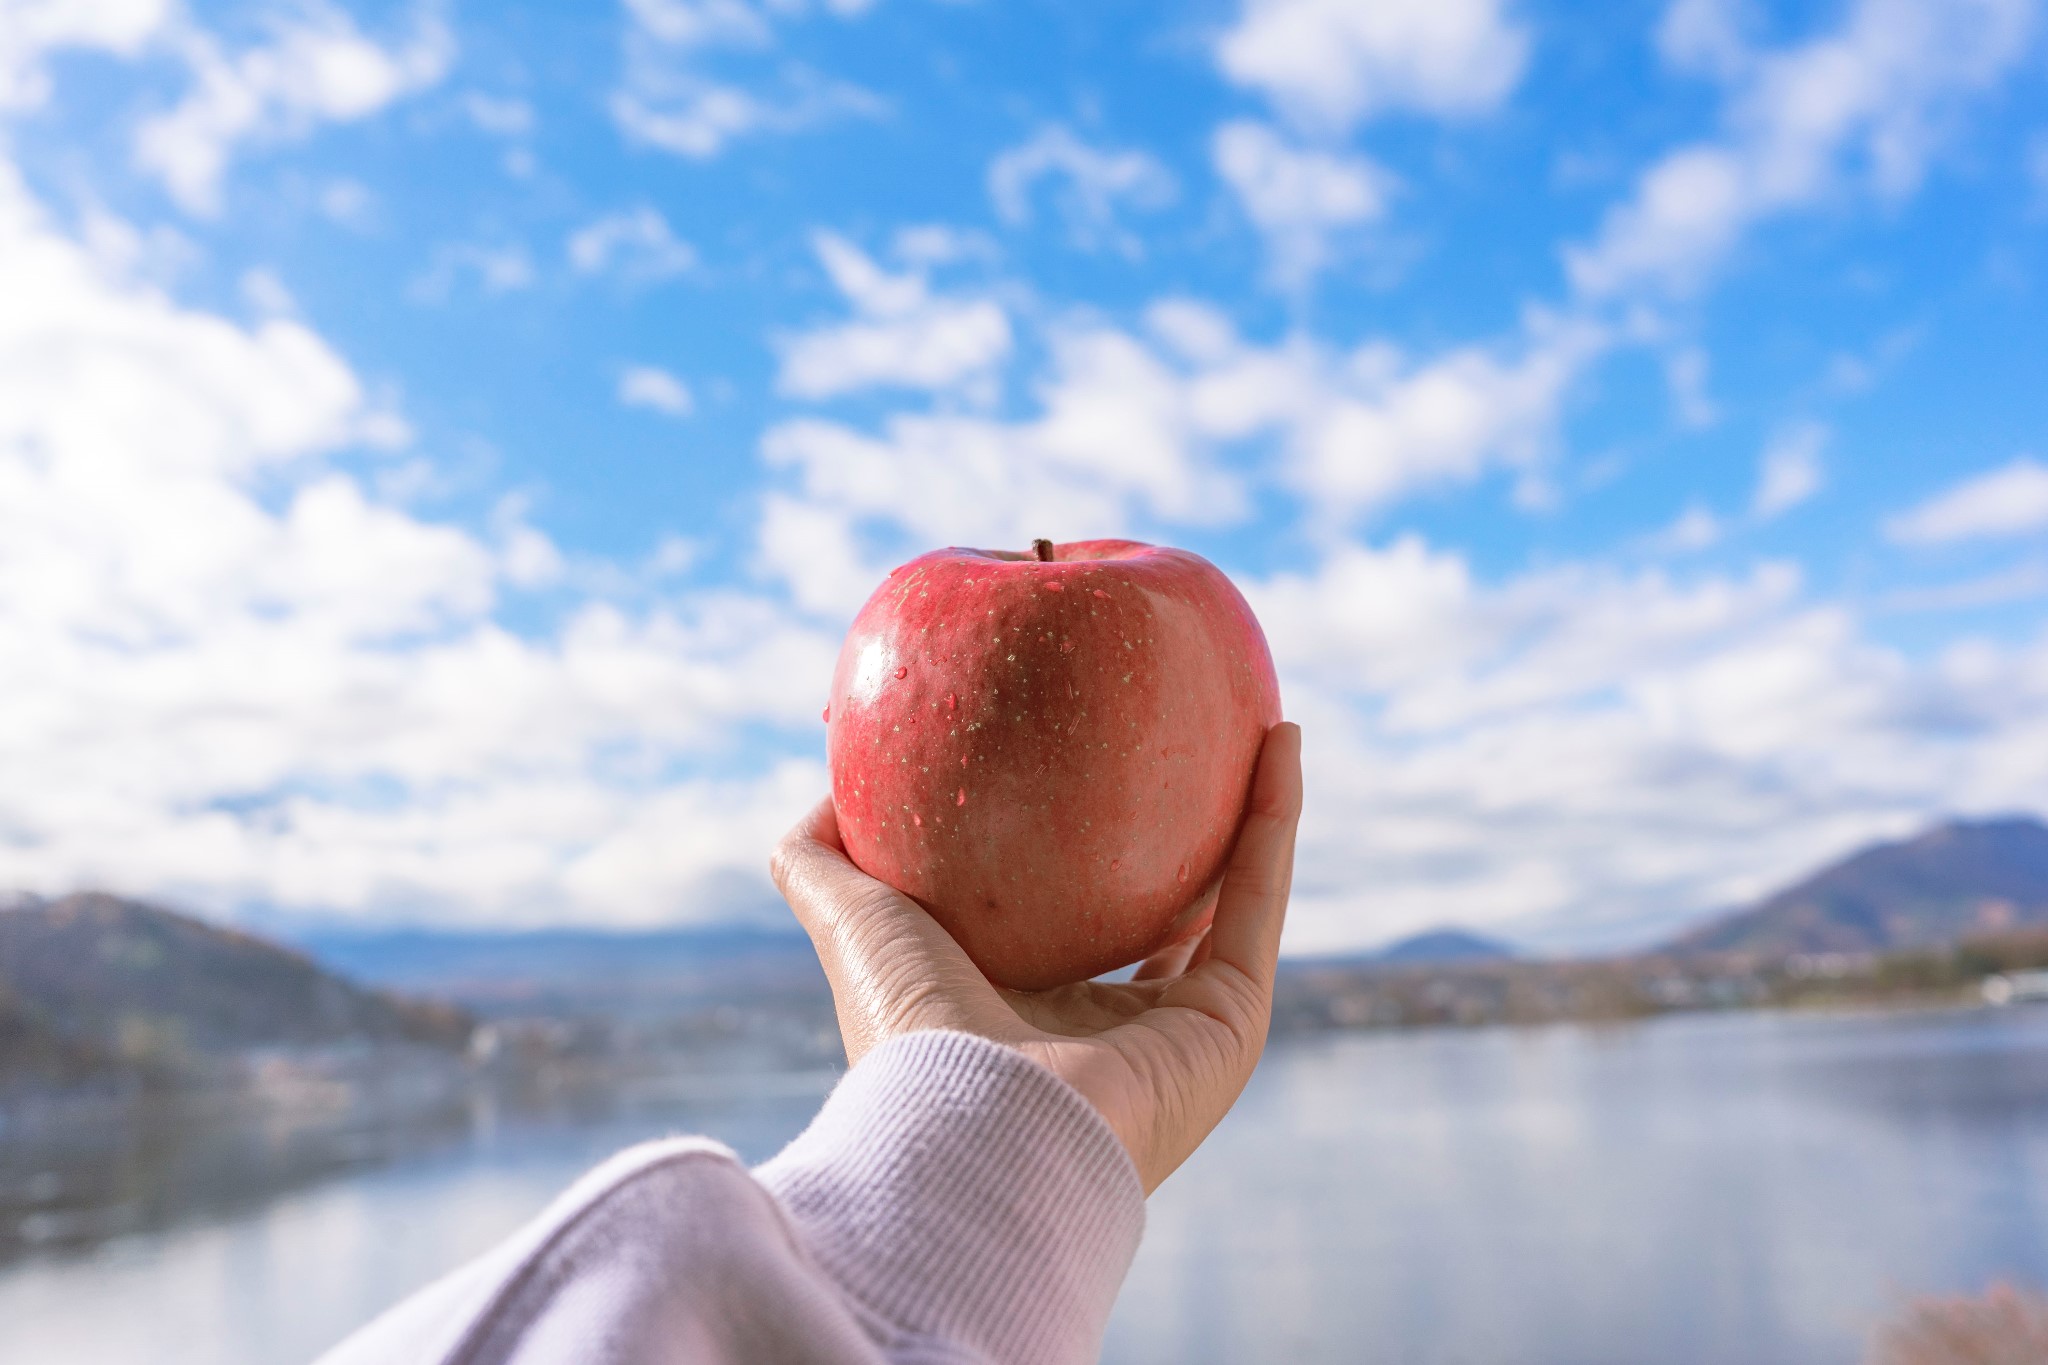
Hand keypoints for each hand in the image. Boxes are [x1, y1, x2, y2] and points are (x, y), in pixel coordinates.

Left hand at [770, 722, 1302, 1192]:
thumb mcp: (851, 924)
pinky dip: (1278, 819)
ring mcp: (1183, 1035)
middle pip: (1166, 922)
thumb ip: (822, 862)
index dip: (1089, 860)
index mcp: (1029, 1022)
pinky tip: (1282, 738)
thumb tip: (826, 793)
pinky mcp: (1233, 1025)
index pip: (1072, 930)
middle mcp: (1113, 1035)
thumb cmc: (908, 1032)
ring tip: (1267, 727)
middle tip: (1193, 751)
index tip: (1090, 775)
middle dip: (1186, 846)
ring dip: (1258, 816)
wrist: (974, 1131)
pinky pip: (1260, 898)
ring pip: (1231, 903)